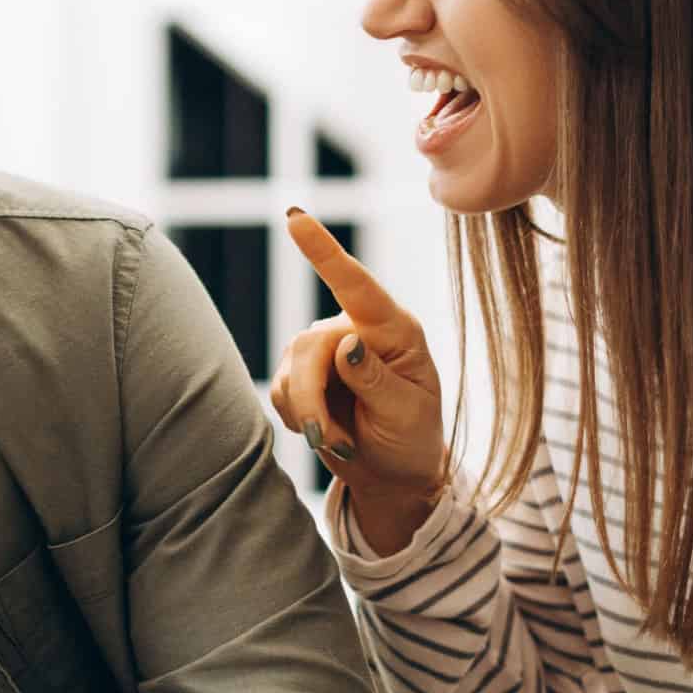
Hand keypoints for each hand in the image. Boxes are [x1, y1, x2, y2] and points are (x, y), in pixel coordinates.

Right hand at [270, 209, 446, 546]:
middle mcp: (357, 329)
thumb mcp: (406, 412)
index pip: (357, 284)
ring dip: (307, 415)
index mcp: (395, 328)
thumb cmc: (412, 438)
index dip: (323, 251)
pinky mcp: (302, 374)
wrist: (394, 474)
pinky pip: (279, 390)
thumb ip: (375, 379)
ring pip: (290, 371)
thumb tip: (343, 343)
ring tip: (341, 444)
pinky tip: (325, 432)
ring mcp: (326, 350)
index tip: (295, 218)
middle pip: (309, 347)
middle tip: (325, 440)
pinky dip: (298, 418)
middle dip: (310, 399)